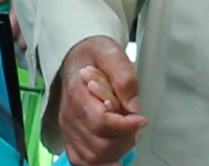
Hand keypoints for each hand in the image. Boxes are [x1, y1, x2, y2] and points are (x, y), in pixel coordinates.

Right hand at [57, 36, 144, 165]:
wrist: (78, 56)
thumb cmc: (95, 54)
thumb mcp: (112, 53)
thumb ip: (124, 77)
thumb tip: (132, 107)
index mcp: (77, 91)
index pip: (101, 121)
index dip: (125, 125)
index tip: (141, 118)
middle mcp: (68, 113)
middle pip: (98, 144)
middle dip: (124, 139)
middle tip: (136, 125)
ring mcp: (68, 127)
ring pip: (92, 157)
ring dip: (116, 151)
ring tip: (128, 135)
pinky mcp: (69, 135)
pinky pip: (80, 160)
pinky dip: (100, 162)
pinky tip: (115, 155)